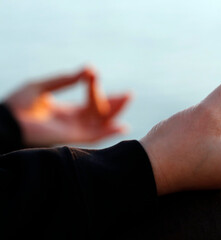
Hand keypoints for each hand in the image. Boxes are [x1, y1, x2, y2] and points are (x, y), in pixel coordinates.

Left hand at [6, 67, 130, 146]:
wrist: (6, 121)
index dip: (96, 89)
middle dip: (115, 103)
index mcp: (68, 111)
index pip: (90, 102)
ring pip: (102, 123)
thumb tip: (87, 68)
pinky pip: (95, 136)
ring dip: (116, 113)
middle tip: (129, 94)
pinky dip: (109, 132)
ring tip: (127, 100)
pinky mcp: (72, 137)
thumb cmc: (18, 104)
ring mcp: (74, 130)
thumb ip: (65, 80)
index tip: (95, 74)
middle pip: (101, 113)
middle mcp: (74, 122)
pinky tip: (122, 125)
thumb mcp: (43, 86)